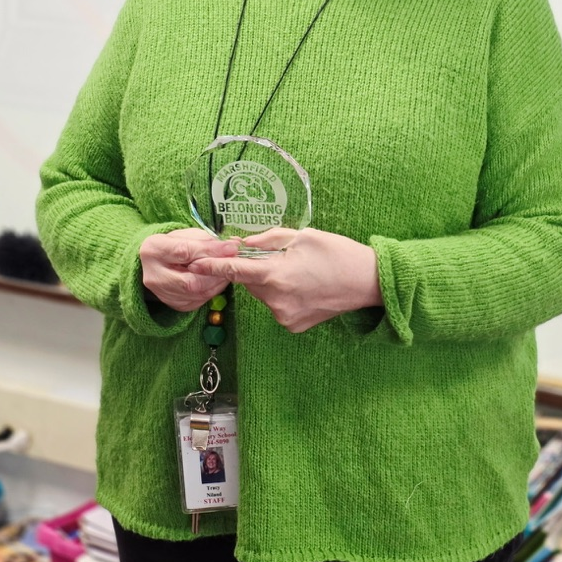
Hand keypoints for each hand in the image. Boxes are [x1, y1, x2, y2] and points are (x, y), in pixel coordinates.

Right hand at [139, 229, 240, 311]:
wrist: (156, 263)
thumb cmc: (173, 245)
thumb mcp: (186, 235)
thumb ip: (205, 240)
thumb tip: (231, 246)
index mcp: (153, 250)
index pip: (185, 252)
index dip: (210, 251)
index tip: (231, 247)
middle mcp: (154, 276)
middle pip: (191, 281)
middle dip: (217, 271)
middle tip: (234, 261)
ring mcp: (164, 294)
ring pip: (198, 293)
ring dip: (218, 281)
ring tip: (230, 268)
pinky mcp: (175, 304)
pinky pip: (200, 300)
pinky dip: (214, 289)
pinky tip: (219, 279)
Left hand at [217, 227, 381, 332]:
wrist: (368, 282)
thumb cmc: (338, 253)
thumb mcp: (302, 236)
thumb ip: (267, 240)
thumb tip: (242, 244)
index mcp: (276, 275)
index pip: (234, 271)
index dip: (212, 266)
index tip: (193, 264)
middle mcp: (276, 301)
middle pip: (250, 282)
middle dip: (256, 268)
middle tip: (281, 256)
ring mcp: (284, 316)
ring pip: (263, 294)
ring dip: (270, 281)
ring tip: (298, 270)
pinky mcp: (293, 325)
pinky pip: (276, 305)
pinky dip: (282, 294)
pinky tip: (304, 285)